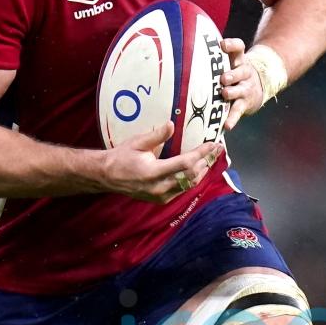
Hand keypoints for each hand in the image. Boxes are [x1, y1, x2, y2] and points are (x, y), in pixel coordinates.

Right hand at [102, 121, 224, 203]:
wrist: (108, 176)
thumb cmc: (121, 156)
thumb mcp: (137, 142)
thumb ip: (156, 136)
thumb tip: (172, 125)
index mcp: (153, 172)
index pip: (185, 164)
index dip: (201, 154)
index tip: (213, 144)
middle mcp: (160, 187)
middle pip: (191, 176)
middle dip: (207, 161)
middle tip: (218, 149)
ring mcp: (161, 196)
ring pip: (189, 185)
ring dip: (203, 171)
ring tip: (212, 157)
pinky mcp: (161, 199)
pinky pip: (182, 190)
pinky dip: (193, 179)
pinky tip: (198, 169)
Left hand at [220, 38, 263, 129]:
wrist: (257, 87)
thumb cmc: (234, 72)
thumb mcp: (229, 61)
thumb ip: (213, 57)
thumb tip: (183, 51)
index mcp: (238, 59)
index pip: (239, 47)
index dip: (232, 45)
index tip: (223, 45)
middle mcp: (245, 72)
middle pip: (242, 70)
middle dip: (232, 74)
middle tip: (223, 78)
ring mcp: (246, 88)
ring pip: (241, 90)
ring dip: (232, 92)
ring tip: (225, 94)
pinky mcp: (245, 103)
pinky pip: (238, 111)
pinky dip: (232, 118)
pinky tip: (226, 125)